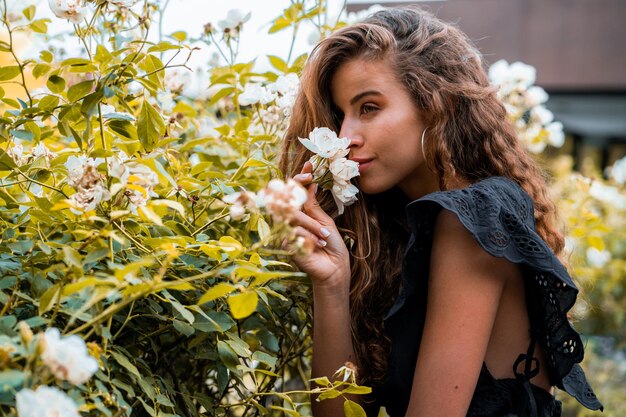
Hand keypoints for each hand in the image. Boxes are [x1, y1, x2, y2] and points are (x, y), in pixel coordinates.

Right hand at [289, 161, 350, 289]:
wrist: (334, 268)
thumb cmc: (331, 245)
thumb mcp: (324, 221)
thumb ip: (313, 204)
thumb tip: (311, 182)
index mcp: (300, 213)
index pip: (294, 191)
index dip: (300, 177)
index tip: (311, 165)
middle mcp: (290, 220)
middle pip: (286, 197)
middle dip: (298, 186)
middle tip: (310, 176)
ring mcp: (285, 231)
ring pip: (293, 215)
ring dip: (311, 225)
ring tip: (324, 237)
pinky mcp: (285, 243)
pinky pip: (295, 231)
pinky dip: (309, 237)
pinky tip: (318, 245)